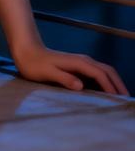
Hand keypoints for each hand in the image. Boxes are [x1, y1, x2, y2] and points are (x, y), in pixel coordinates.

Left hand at [13, 42, 129, 95]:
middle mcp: (83, 60)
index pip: (100, 74)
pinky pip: (97, 73)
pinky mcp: (77, 66)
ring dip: (114, 82)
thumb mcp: (47, 72)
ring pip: (104, 71)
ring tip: (120, 98)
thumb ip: (63, 78)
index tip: (118, 100)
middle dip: (118, 84)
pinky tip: (106, 93)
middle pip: (107, 70)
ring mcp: (81, 62)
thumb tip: (80, 86)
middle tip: (126, 100)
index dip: (110, 86)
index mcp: (78, 62)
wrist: (26, 51)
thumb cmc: (34, 64)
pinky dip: (106, 81)